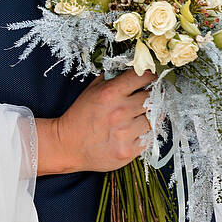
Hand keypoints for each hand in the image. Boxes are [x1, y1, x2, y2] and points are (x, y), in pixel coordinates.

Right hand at [37, 71, 152, 174]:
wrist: (68, 145)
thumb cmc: (80, 116)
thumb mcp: (91, 90)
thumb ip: (112, 79)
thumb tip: (134, 70)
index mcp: (110, 93)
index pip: (144, 77)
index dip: (150, 76)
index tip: (151, 80)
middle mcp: (119, 111)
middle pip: (153, 98)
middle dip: (153, 97)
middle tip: (150, 98)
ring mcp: (125, 133)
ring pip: (154, 119)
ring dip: (149, 117)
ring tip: (140, 117)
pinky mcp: (129, 151)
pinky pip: (149, 137)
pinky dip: (144, 133)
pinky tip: (134, 131)